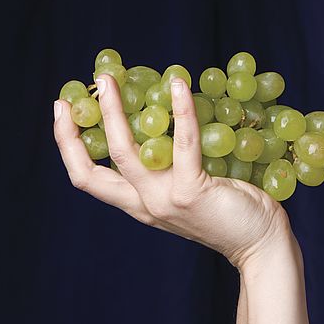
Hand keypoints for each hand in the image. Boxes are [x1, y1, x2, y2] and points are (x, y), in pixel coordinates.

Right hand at [53, 74, 292, 270]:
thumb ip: (171, 168)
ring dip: (114, 110)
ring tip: (111, 78)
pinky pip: (182, 142)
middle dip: (74, 128)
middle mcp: (145, 205)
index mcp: (140, 205)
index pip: (88, 178)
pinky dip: (180, 110)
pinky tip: (178, 85)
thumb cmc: (232, 213)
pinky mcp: (190, 192)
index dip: (69, 145)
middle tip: (83, 88)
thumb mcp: (189, 191)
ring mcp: (164, 200)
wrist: (260, 245)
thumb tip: (167, 121)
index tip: (63, 110)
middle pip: (90, 170)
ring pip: (125, 151)